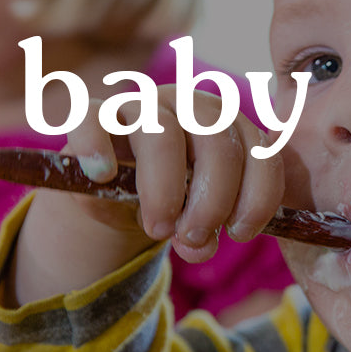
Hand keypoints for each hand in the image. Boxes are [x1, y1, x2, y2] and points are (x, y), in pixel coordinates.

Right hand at [12, 86, 283, 303]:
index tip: (240, 233)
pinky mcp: (94, 114)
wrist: (116, 185)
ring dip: (165, 188)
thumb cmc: (170, 197)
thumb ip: (204, 233)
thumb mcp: (194, 218)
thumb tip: (199, 247)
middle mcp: (189, 105)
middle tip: (194, 238)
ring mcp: (141, 105)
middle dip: (210, 200)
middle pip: (214, 141)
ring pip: (161, 131)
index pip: (258, 150)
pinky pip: (92, 118)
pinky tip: (103, 176)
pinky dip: (97, 145)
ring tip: (158, 229)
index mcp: (227, 125)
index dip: (257, 195)